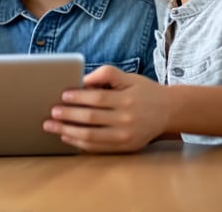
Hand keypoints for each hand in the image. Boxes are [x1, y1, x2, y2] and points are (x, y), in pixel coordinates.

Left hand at [43, 65, 168, 152]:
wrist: (169, 111)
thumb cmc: (144, 91)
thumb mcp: (129, 77)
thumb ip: (106, 74)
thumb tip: (82, 80)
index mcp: (126, 99)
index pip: (97, 98)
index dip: (78, 97)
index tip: (62, 95)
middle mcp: (126, 119)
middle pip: (91, 119)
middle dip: (68, 116)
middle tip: (52, 112)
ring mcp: (126, 136)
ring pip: (91, 136)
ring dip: (68, 131)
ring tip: (52, 126)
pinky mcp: (125, 148)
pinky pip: (98, 148)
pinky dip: (80, 143)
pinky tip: (67, 136)